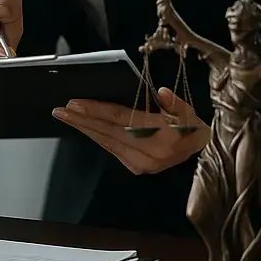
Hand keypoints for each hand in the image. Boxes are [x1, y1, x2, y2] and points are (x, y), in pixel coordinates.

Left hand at [52, 88, 209, 174]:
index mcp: (162, 136)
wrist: (200, 153)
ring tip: (67, 117)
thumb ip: (176, 103)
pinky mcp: (137, 168)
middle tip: (60, 111)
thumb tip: (162, 92)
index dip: (96, 110)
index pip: (121, 119)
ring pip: (106, 142)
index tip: (75, 103)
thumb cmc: (191, 127)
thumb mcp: (190, 112)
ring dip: (85, 129)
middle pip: (108, 132)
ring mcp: (142, 164)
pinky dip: (96, 137)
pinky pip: (111, 149)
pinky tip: (85, 128)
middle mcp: (149, 153)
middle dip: (82, 120)